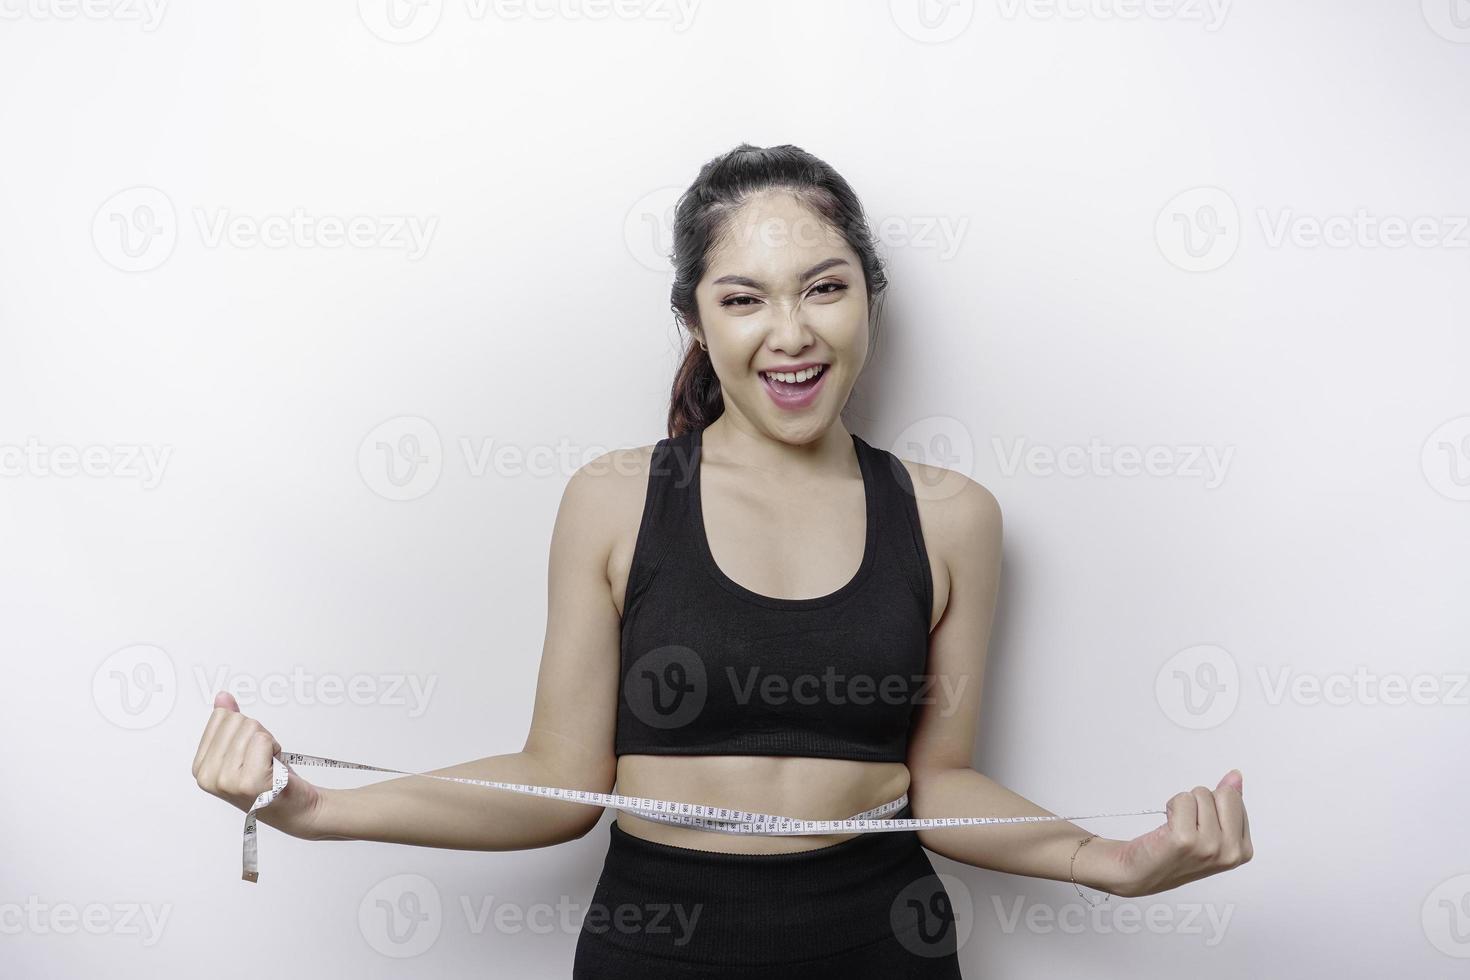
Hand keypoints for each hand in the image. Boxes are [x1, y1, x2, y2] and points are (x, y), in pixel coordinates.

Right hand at [191, 691, 322, 839]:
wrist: (296, 808)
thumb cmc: (270, 779)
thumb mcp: (243, 748)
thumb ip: (229, 722)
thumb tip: (222, 697)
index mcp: (200, 767)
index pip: (221, 718)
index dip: (244, 729)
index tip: (250, 752)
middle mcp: (208, 776)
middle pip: (237, 721)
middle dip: (257, 735)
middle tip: (263, 760)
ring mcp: (227, 781)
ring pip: (252, 729)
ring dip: (269, 744)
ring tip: (269, 766)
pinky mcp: (250, 782)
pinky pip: (263, 740)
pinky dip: (275, 749)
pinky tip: (275, 770)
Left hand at [1109, 770, 1252, 897]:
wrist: (1140, 872)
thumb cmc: (1173, 852)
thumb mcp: (1210, 831)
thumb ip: (1228, 804)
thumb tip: (1236, 777)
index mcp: (1242, 849)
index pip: (1236, 798)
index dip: (1213, 805)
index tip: (1202, 825)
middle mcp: (1230, 852)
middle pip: (1224, 794)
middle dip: (1202, 801)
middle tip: (1188, 824)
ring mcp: (1209, 847)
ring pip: (1201, 794)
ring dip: (1184, 805)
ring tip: (1176, 828)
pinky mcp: (1185, 839)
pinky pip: (1183, 799)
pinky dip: (1171, 807)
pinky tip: (1167, 828)